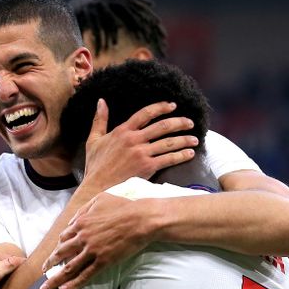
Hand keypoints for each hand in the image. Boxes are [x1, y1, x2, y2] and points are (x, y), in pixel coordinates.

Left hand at [40, 192, 150, 288]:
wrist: (141, 219)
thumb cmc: (123, 207)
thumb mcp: (99, 200)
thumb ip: (84, 210)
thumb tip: (73, 220)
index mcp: (81, 222)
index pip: (64, 238)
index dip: (58, 247)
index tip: (55, 254)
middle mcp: (83, 237)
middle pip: (60, 253)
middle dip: (49, 264)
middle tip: (43, 271)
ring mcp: (92, 250)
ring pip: (69, 267)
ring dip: (55, 279)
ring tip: (45, 288)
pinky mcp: (103, 261)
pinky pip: (85, 275)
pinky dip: (73, 283)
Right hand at [81, 99, 197, 191]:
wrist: (97, 187)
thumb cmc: (95, 166)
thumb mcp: (93, 140)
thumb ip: (99, 120)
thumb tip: (101, 101)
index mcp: (122, 131)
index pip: (145, 113)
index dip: (161, 107)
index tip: (172, 105)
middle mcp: (134, 140)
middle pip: (162, 126)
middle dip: (179, 122)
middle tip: (189, 122)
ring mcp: (141, 154)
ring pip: (168, 142)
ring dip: (184, 139)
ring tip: (195, 139)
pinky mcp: (147, 168)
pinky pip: (168, 159)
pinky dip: (181, 155)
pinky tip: (189, 154)